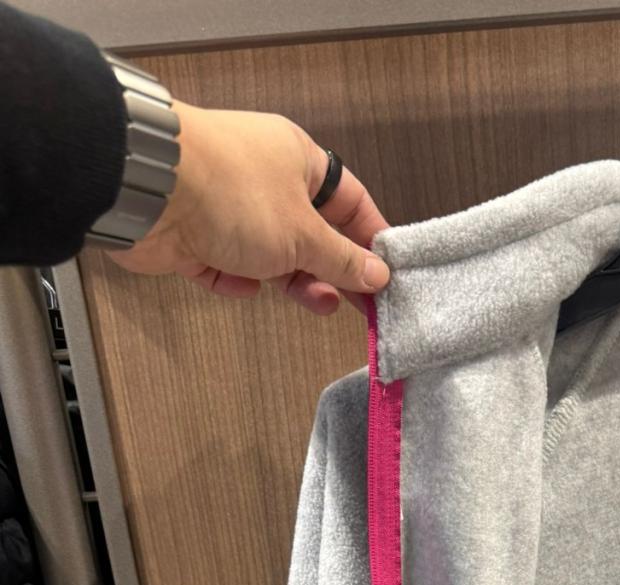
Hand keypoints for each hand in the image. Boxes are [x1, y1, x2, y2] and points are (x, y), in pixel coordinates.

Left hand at [108, 100, 389, 315]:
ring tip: (312, 301)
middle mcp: (264, 179)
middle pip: (312, 234)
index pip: (349, 201)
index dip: (369, 239)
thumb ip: (342, 260)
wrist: (147, 190)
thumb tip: (376, 274)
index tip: (385, 275)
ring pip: (271, 255)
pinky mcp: (195, 236)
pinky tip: (239, 283)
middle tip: (355, 304)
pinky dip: (235, 280)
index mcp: (298, 160)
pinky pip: (227, 267)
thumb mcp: (304, 234)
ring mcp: (228, 207)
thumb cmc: (230, 190)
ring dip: (291, 281)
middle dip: (331, 270)